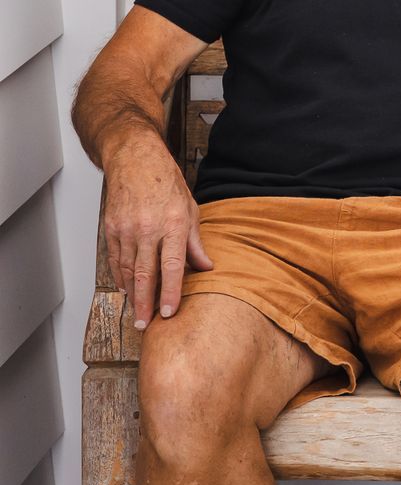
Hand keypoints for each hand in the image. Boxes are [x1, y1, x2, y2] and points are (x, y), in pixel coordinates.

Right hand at [101, 129, 213, 329]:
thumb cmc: (165, 181)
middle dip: (146, 303)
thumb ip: (195, 242)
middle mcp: (147, 229)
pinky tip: (126, 290)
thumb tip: (205, 267)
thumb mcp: (190, 208)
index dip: (170, 292)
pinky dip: (120, 277)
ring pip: (127, 270)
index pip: (172, 266)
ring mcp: (126, 229)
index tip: (169, 313)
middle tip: (146, 325)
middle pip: (145, 275)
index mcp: (172, 223)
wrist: (134, 159)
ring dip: (132, 295)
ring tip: (138, 314)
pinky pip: (115, 260)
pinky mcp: (110, 228)